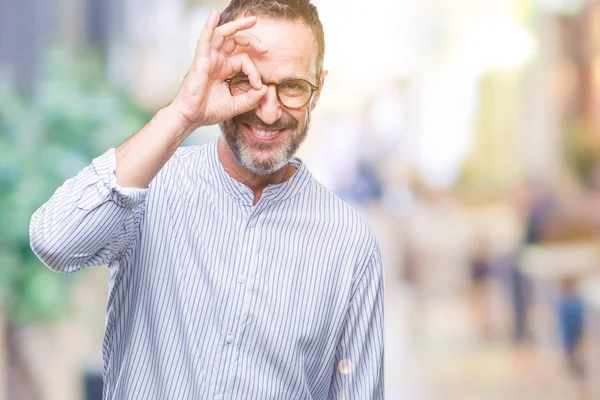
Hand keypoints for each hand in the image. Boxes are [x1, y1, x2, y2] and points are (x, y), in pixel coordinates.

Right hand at [170, 10, 267, 128]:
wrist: (191, 118)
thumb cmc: (208, 111)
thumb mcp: (236, 105)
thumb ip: (251, 99)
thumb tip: (265, 89)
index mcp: (224, 70)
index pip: (244, 61)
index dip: (255, 72)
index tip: (258, 86)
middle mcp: (217, 61)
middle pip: (235, 42)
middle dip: (251, 41)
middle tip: (265, 48)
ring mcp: (208, 59)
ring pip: (223, 35)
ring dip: (237, 26)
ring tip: (252, 21)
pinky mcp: (200, 60)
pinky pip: (204, 39)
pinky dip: (209, 26)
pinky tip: (214, 15)